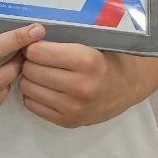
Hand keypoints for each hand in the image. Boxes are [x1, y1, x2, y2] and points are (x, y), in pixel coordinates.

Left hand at [20, 39, 143, 126]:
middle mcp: (80, 86)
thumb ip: (62, 39)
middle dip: (29, 61)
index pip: (37, 52)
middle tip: (37, 58)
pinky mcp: (69, 121)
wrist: (129, 86)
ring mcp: (74, 107)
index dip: (32, 46)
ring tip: (41, 72)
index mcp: (85, 61)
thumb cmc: (107, 58)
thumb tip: (28, 36)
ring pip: (28, 88)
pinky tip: (45, 88)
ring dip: (29, 78)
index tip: (36, 44)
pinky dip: (34, 95)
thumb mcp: (90, 42)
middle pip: (30, 70)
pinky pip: (32, 105)